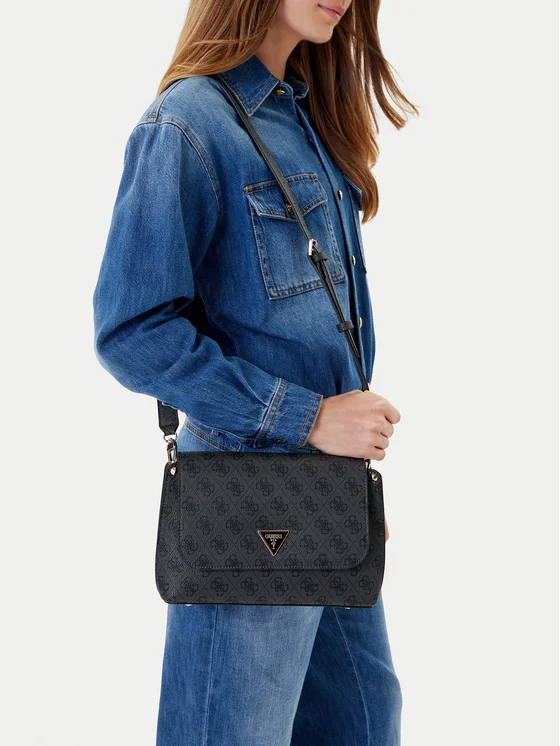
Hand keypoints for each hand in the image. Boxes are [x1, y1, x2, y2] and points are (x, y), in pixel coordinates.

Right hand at [307, 389, 399, 541]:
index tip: (379, 422)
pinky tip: (362, 447)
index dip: (386, 420)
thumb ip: (371, 402)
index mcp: (378, 404)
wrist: (316, 421)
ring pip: (384, 443)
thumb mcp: (355, 396)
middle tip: (364, 430)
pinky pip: (380, 455)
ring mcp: (372, 436)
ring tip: (360, 438)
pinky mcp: (365, 450)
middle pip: (389, 431)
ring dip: (374, 442)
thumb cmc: (332, 409)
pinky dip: (373, 453)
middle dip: (378, 431)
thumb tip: (380, 409)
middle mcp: (378, 420)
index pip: (395, 417)